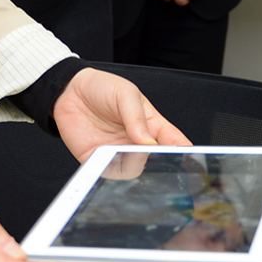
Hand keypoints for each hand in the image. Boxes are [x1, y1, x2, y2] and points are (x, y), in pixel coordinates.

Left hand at [51, 68, 192, 163]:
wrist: (69, 91)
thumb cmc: (101, 88)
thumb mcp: (125, 94)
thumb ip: (137, 118)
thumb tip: (148, 142)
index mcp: (150, 124)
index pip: (173, 141)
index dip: (184, 151)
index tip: (193, 158)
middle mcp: (136, 142)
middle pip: (157, 160)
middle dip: (162, 161)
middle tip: (160, 153)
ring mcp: (119, 153)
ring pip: (135, 169)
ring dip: (136, 163)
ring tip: (132, 149)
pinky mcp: (98, 160)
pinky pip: (109, 173)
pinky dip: (112, 169)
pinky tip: (111, 156)